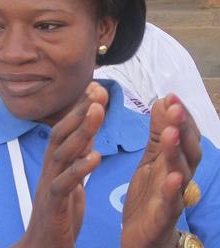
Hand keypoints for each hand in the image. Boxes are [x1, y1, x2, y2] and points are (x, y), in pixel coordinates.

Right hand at [15, 82, 106, 247]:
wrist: (41, 244)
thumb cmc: (57, 212)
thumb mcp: (69, 178)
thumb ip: (77, 154)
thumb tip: (87, 130)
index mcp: (56, 162)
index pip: (66, 129)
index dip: (80, 108)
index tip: (95, 87)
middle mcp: (50, 168)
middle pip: (62, 134)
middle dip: (80, 111)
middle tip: (98, 90)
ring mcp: (50, 184)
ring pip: (63, 153)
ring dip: (80, 131)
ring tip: (98, 112)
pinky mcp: (54, 203)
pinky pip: (65, 184)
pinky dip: (79, 169)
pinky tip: (94, 156)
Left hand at [121, 94, 201, 247]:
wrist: (143, 238)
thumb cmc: (150, 196)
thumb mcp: (151, 161)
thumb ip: (158, 134)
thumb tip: (164, 100)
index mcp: (173, 162)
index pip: (183, 136)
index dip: (179, 118)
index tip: (170, 96)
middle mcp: (178, 177)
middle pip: (187, 151)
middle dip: (183, 129)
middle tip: (175, 107)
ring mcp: (173, 197)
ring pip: (180, 173)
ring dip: (177, 153)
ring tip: (173, 133)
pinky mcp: (162, 216)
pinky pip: (170, 203)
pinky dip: (171, 190)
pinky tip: (171, 177)